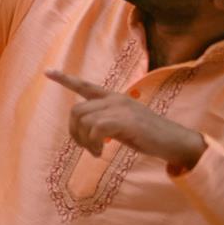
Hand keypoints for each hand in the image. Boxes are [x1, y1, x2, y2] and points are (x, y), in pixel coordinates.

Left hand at [46, 70, 209, 168]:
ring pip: (83, 120)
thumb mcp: (124, 125)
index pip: (85, 86)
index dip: (65, 79)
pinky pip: (95, 129)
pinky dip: (93, 143)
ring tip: (95, 152)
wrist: (176, 142)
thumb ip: (106, 121)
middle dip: (74, 132)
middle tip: (87, 148)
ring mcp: (120, 108)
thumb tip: (87, 130)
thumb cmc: (150, 136)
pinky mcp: (124, 120)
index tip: (47, 72)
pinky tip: (100, 152)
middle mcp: (115, 99)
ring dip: (84, 140)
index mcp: (114, 98)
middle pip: (76, 110)